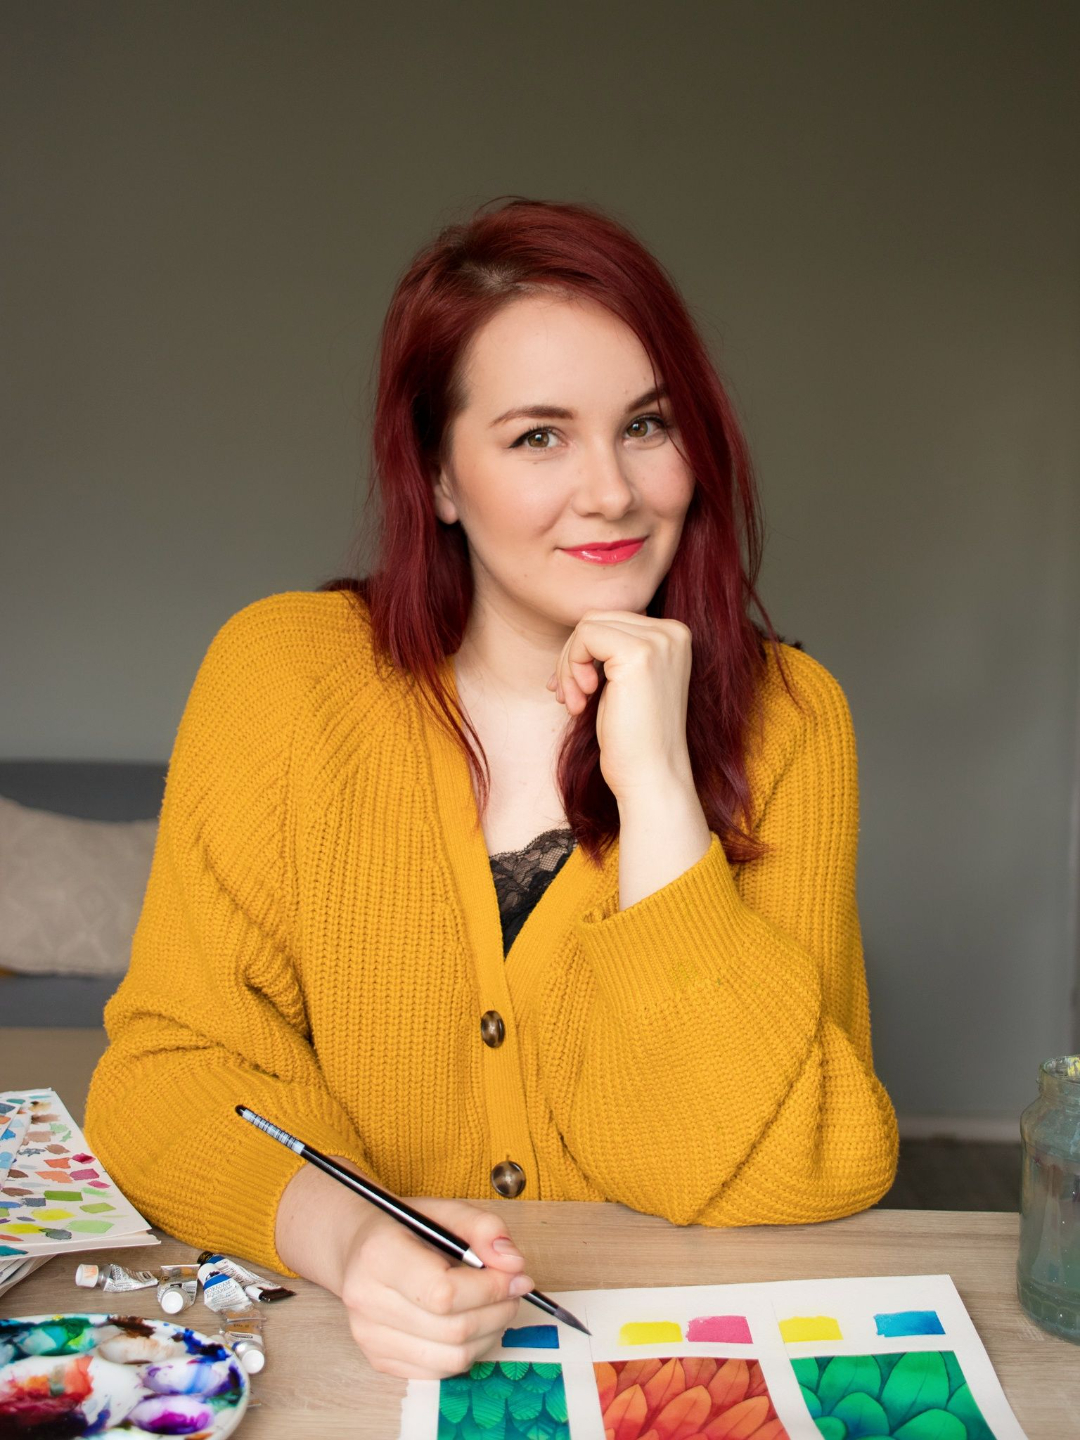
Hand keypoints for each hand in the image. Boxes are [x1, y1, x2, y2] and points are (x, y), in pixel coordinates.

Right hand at [338, 1198, 532, 1378]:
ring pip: (451, 1358)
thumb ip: (483, 1228)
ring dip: (489, 1334)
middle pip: (452, 1330)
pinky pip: (439, 1371)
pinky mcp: (378, 1359)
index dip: (489, 1289)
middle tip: (515, 1290)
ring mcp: (369, 1336)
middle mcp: (366, 1300)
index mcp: (378, 1255)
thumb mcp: (445, 1211)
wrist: (359, 1247)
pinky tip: (471, 1323)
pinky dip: (467, 1351)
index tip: (515, 1276)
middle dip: (498, 1311)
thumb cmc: (406, 1227)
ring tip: (496, 1306)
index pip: (444, 1292)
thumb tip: (514, 1264)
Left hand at [546, 610, 693, 801]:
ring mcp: (659, 640)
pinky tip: (581, 701)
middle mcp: (673, 631)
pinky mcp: (640, 653)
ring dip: (569, 665)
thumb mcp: (624, 682)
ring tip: (575, 702)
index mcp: (674, 635)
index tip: (574, 689)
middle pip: (597, 618)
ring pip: (587, 625)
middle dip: (573, 658)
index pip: (611, 620)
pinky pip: (584, 637)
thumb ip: (611, 652)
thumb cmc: (632, 737)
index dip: (583, 653)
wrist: (650, 776)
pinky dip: (571, 668)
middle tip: (571, 698)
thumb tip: (577, 631)